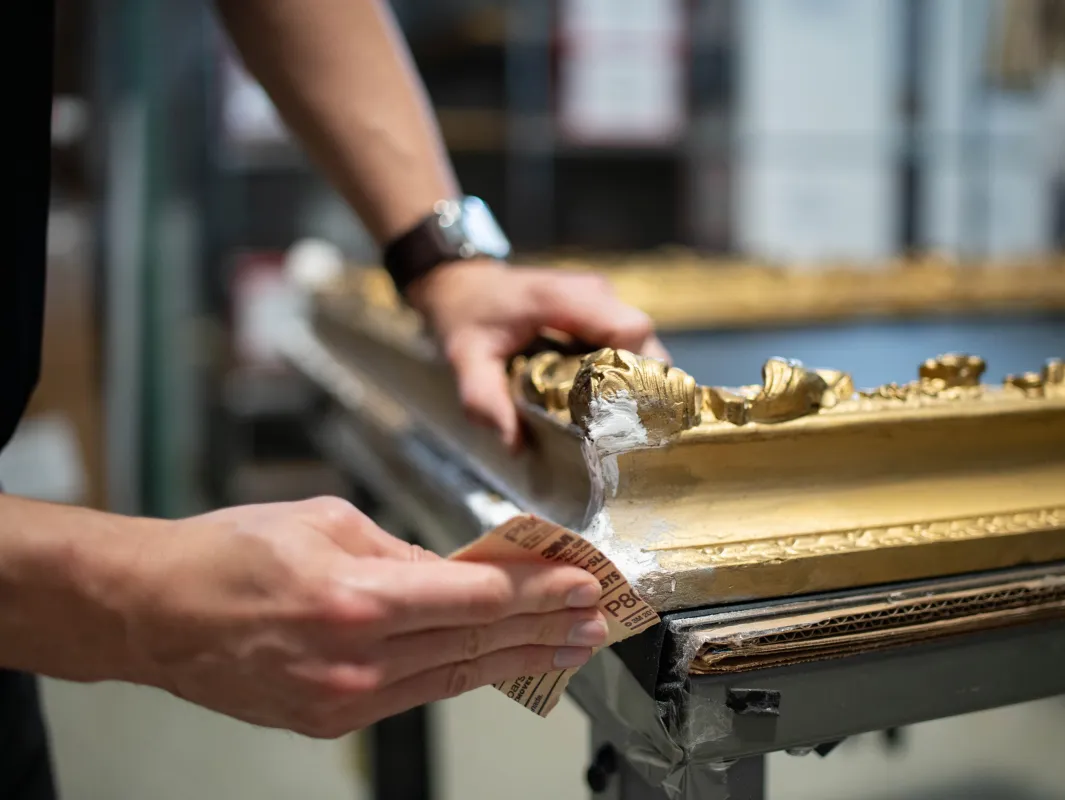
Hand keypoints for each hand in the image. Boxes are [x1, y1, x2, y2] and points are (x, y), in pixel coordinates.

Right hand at [119, 497, 604, 737]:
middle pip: (477, 640)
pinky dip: (465, 675)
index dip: (536, 590)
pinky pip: (418, 694)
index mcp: (356, 596)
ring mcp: (344, 698)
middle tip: (596, 617)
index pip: (475, 596)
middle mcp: (356, 657)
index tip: (577, 581)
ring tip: (570, 648)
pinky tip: (501, 665)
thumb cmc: (228, 554)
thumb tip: (458, 570)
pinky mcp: (332, 718)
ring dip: (521, 659)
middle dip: (546, 627)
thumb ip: (401, 550)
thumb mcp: (325, 521)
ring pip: (456, 676)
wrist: (153, 612)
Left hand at [407, 260, 670, 449]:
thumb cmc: (466, 316)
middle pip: (645, 342)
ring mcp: (601, 301)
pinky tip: (608, 402)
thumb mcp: (465, 358)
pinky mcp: (601, 313)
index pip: (630, 330)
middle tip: (623, 429)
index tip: (619, 412)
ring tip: (616, 421)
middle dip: (642, 386)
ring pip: (642, 344)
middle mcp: (594, 294)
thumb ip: (485, 398)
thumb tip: (516, 444)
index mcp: (565, 297)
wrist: (463, 285)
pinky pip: (628, 344)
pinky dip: (625, 373)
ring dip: (635, 381)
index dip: (636, 371)